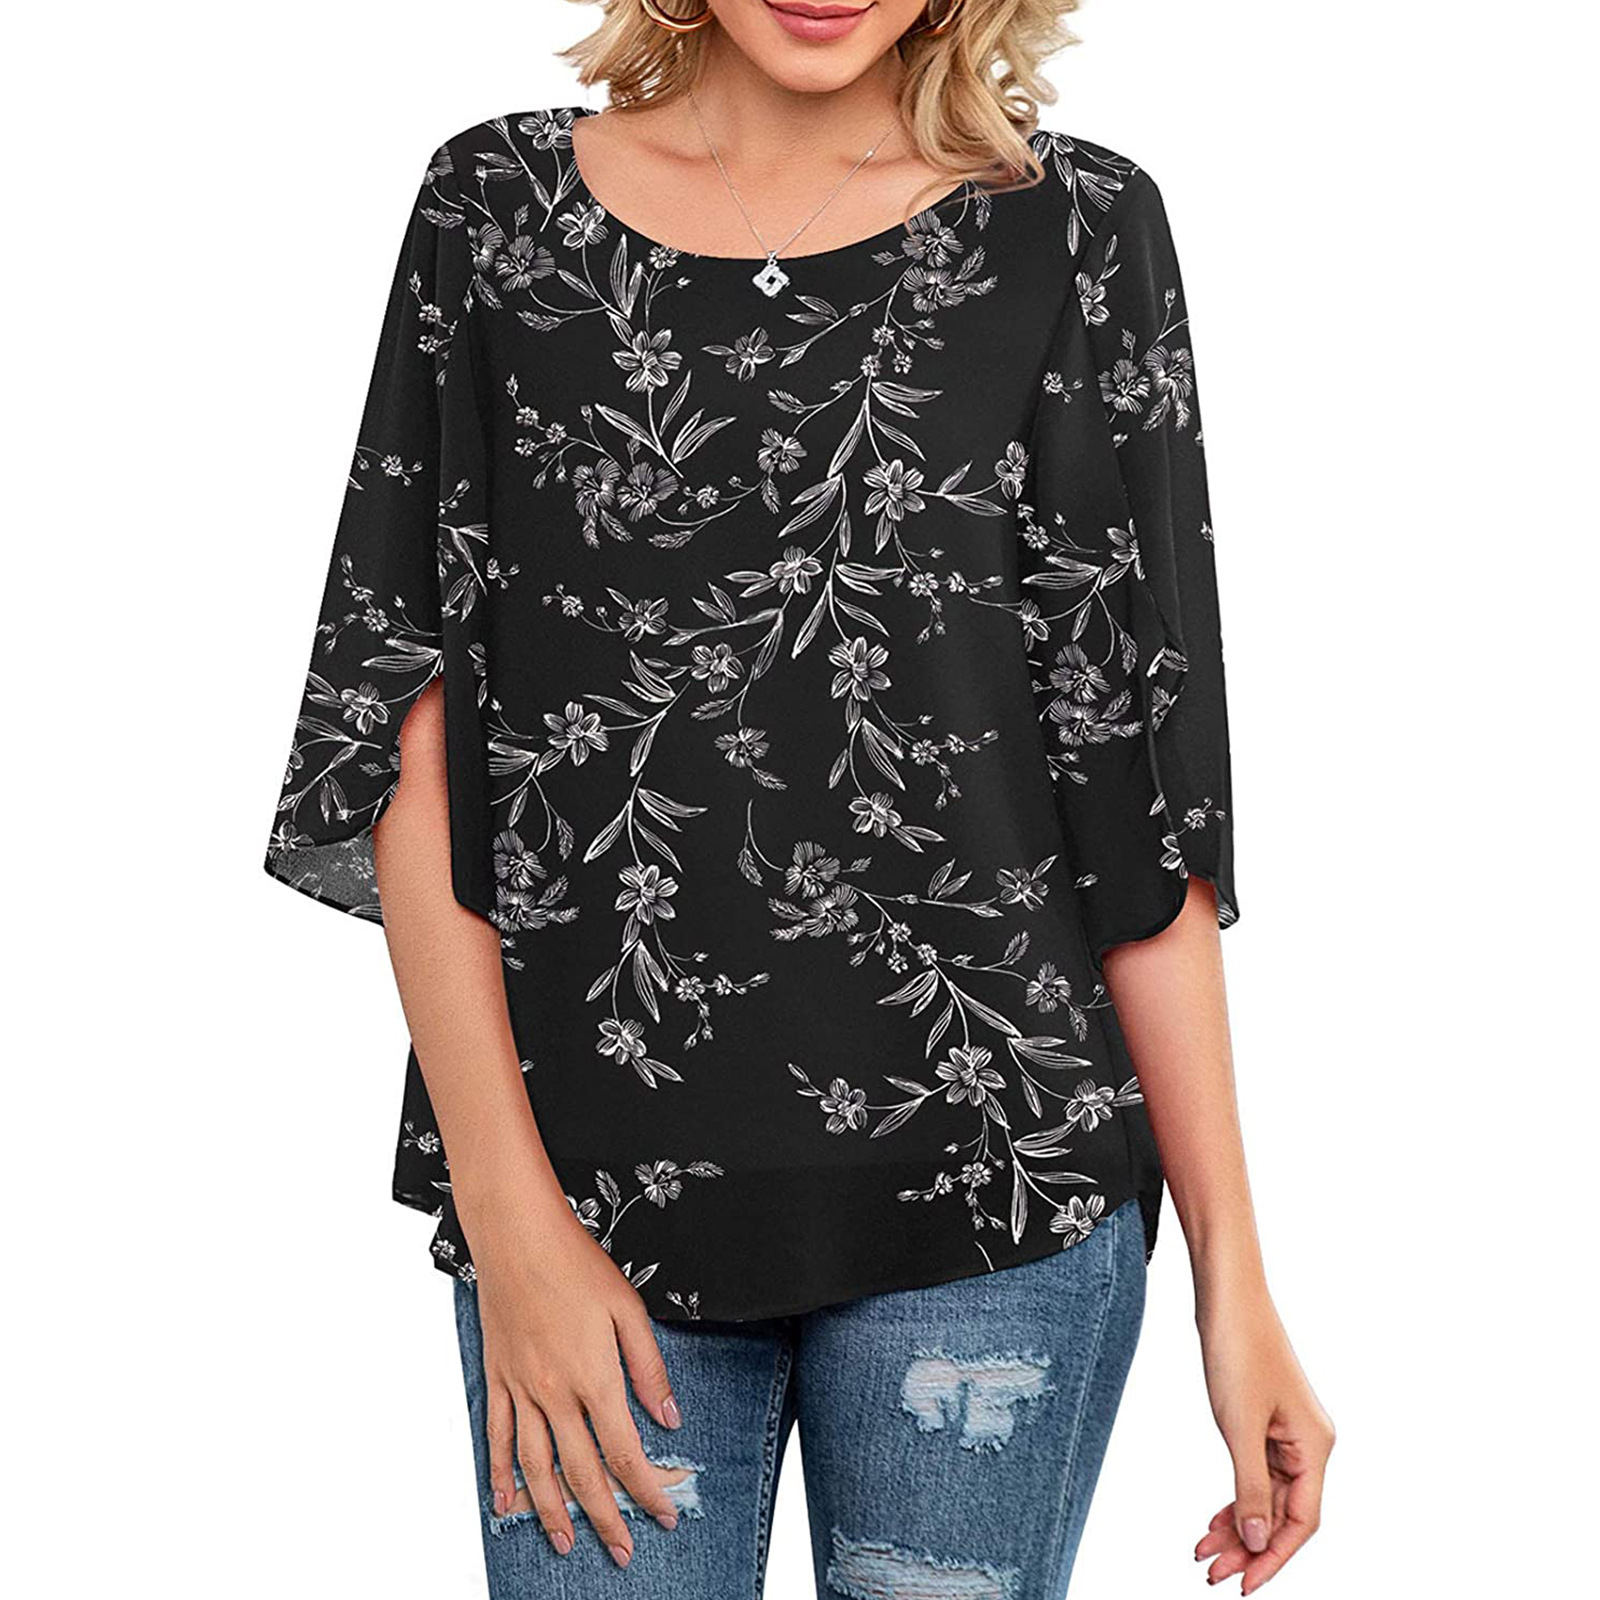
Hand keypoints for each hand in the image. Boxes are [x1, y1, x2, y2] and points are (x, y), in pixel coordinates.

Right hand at [468, 1200, 683, 1567]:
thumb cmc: (577, 1264)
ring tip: (566, 1543)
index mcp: (594, 1377)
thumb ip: (648, 1367)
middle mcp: (555, 1393)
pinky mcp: (498, 1378)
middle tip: (622, 1551)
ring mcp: (522, 1389)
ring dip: (553, 1510)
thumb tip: (669, 1416)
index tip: (663, 1512)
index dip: (647, 1488)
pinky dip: (500, 1474)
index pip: (625, 1451)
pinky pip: (498, 1437)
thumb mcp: (628, 1308)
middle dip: (605, 1517)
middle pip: (581, 1472)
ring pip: (536, 1466)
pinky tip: (504, 1502)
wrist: (518, 1237)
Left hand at [1193, 1290, 1333, 1592]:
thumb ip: (1250, 1487)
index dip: (1273, 1558)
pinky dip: (1236, 1497)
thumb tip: (1256, 1541)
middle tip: (1212, 1575)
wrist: (1227, 1293)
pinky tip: (1214, 1520)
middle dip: (1249, 1547)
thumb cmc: (1237, 1348)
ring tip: (1205, 1554)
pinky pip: (1257, 1474)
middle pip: (1284, 1514)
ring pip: (1267, 1497)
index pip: (1301, 1522)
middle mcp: (1309, 1443)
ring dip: (1239, 1526)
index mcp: (1315, 1445)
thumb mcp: (1238, 1425)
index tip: (1242, 1585)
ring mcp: (1287, 1432)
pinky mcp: (1265, 1420)